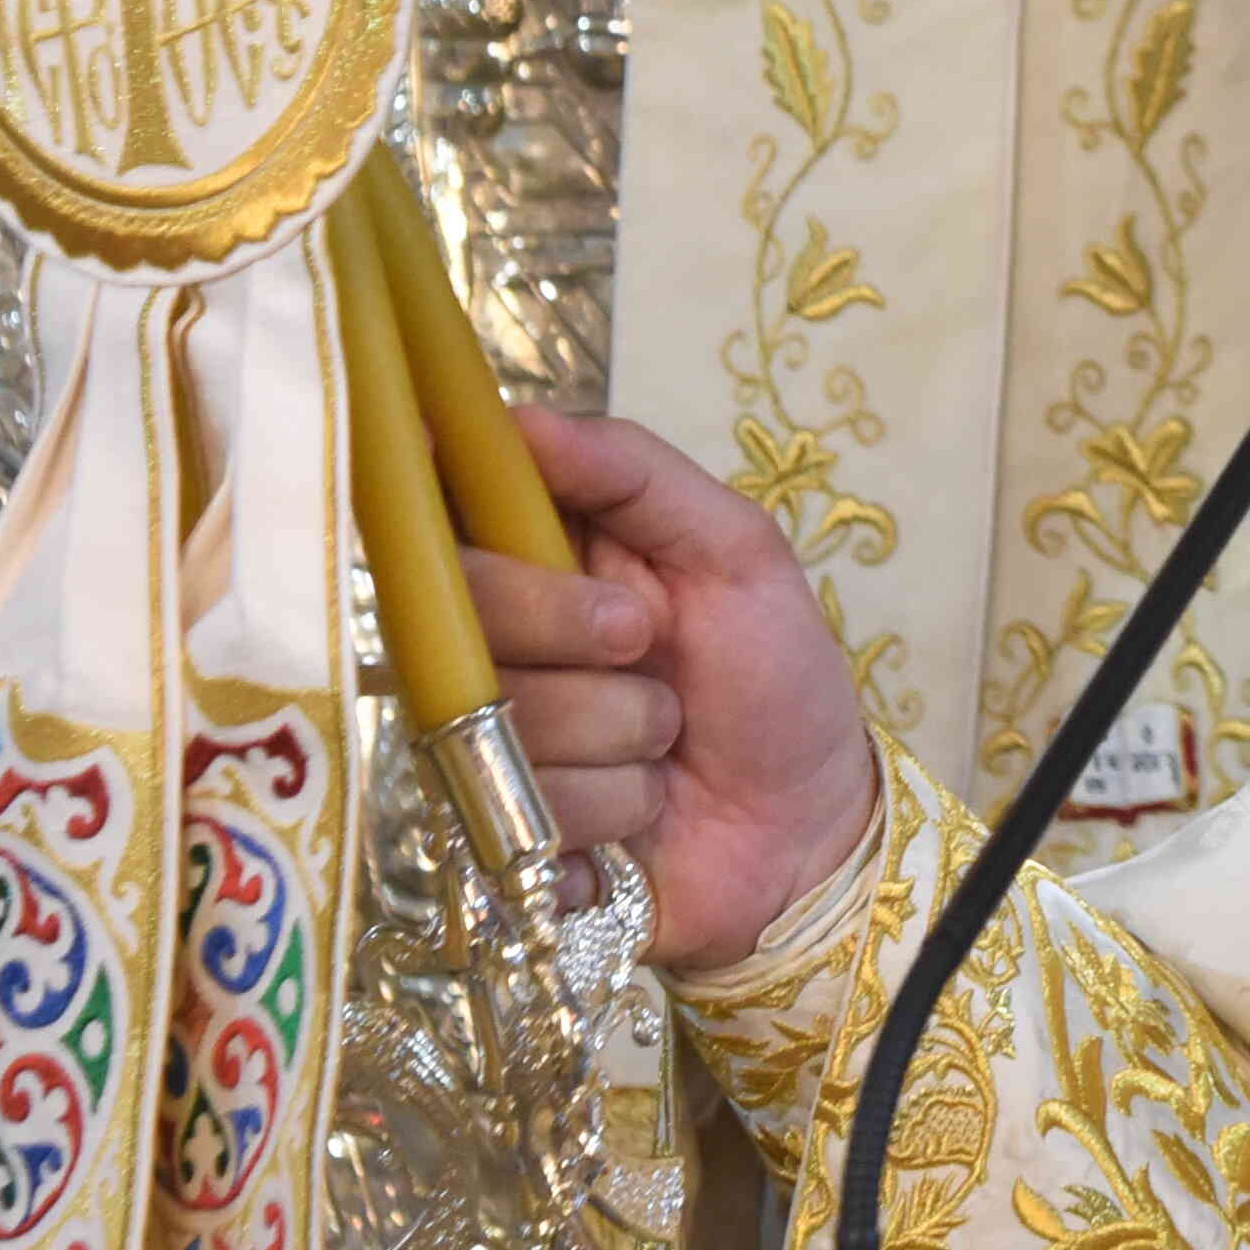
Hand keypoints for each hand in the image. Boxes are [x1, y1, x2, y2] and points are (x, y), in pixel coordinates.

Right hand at [464, 405, 884, 969]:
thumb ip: (632, 472)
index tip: (526, 529)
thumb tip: (517, 416)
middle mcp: (493, 644)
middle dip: (572, 627)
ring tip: (669, 740)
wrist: (808, 821)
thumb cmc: (773, 672)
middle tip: (647, 642)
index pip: (441, 513)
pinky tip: (649, 810)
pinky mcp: (500, 833)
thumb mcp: (734, 548)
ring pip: (499, 717)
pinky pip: (523, 811)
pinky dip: (615, 807)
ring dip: (619, 734)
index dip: (458, 514)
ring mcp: (487, 741)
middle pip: (458, 610)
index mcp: (536, 555)